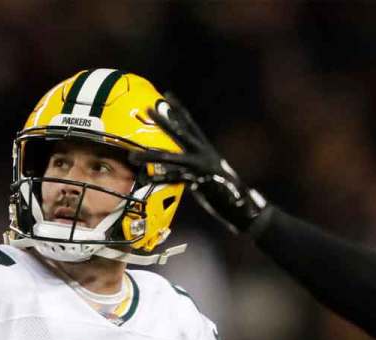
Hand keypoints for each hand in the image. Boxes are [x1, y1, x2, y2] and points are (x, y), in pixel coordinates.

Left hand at [131, 92, 267, 232]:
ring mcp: (201, 168)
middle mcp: (203, 154)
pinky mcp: (199, 183)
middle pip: (180, 133)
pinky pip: (177, 180)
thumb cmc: (225, 191)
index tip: (168, 95)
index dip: (179, 110)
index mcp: (206, 149)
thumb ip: (192, 167)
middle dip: (164, 121)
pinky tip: (148, 179)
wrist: (244, 206)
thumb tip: (176, 167)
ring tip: (132, 155)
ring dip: (151, 156)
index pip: (190, 125)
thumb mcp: (207, 174)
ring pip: (172, 159)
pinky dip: (162, 180)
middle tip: (149, 108)